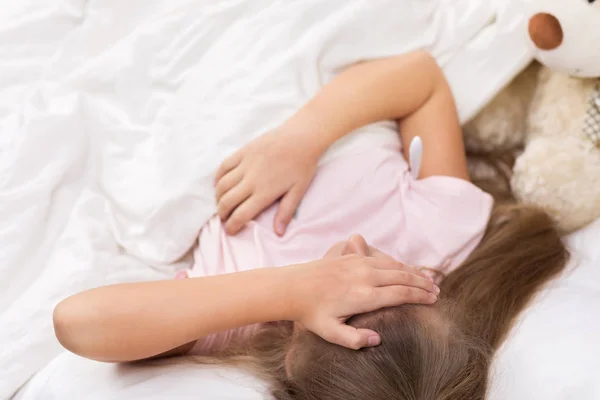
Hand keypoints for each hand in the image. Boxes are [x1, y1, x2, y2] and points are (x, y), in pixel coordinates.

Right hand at [214, 128, 321, 235]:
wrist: (301, 137)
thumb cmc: (303, 166)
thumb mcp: (298, 191)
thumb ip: (286, 212)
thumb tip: (279, 233)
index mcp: (264, 193)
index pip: (241, 214)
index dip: (232, 226)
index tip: (230, 231)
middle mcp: (251, 180)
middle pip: (227, 202)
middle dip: (222, 213)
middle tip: (224, 218)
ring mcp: (245, 165)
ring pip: (222, 185)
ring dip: (218, 197)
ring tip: (221, 203)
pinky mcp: (242, 152)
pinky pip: (223, 166)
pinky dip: (218, 177)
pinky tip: (219, 184)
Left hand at [285, 254, 439, 349]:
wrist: (292, 287)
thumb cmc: (311, 313)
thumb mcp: (331, 333)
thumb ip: (354, 339)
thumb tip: (378, 339)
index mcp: (364, 296)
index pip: (400, 294)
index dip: (420, 296)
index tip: (433, 300)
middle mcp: (364, 276)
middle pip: (402, 277)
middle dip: (422, 283)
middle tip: (437, 290)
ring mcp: (358, 264)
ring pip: (394, 266)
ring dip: (412, 272)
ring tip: (427, 279)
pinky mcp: (351, 257)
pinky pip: (381, 259)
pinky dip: (397, 264)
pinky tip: (403, 269)